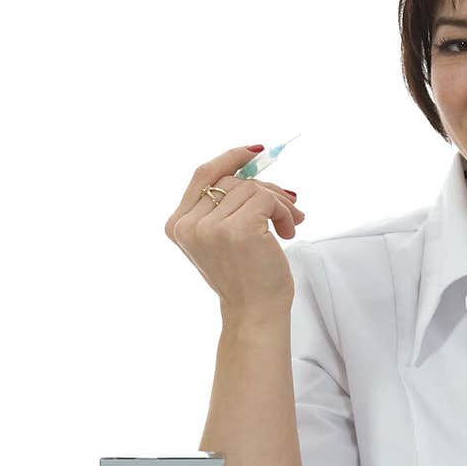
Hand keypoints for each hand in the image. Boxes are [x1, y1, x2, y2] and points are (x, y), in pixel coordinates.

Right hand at [164, 145, 305, 316]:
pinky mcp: (238, 229)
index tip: (253, 152)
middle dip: (265, 189)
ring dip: (278, 204)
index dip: (229, 158)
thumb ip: (226, 205)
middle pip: (231, 181)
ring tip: (289, 225)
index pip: (202, 176)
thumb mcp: (222, 238)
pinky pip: (266, 199)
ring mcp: (212, 227)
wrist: (255, 312)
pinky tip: (288, 232)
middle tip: (289, 205)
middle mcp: (189, 225)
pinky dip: (283, 211)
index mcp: (177, 225)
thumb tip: (253, 166)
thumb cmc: (245, 278)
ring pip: (251, 189)